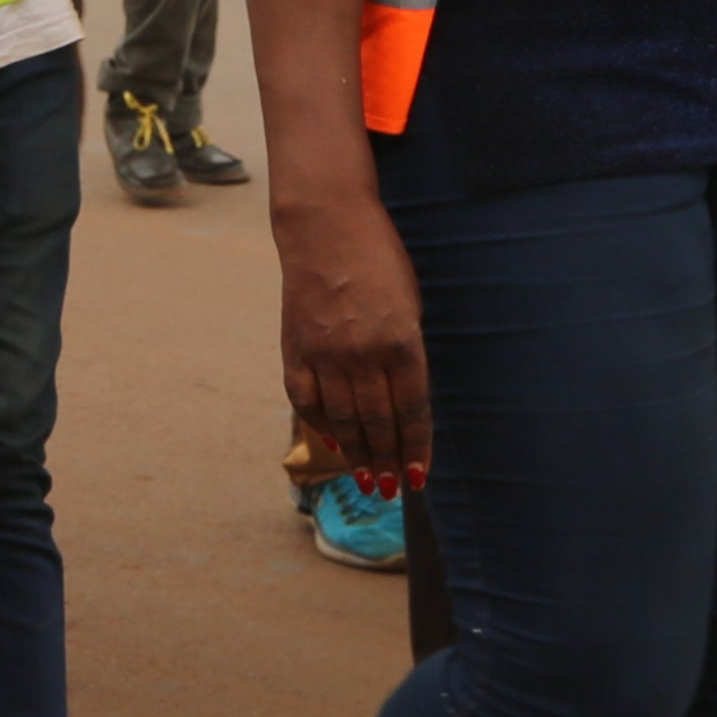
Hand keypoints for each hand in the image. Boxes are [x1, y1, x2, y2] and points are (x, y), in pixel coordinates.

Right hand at [271, 186, 430, 491]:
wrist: (324, 226)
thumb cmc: (378, 260)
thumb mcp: (409, 304)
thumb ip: (406, 354)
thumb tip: (402, 403)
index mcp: (401, 340)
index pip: (412, 410)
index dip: (417, 448)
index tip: (421, 477)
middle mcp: (363, 353)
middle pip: (379, 423)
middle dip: (390, 462)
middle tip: (395, 490)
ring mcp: (325, 353)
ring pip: (344, 420)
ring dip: (359, 455)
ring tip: (370, 480)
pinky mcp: (295, 348)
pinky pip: (307, 400)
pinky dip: (321, 425)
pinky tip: (334, 443)